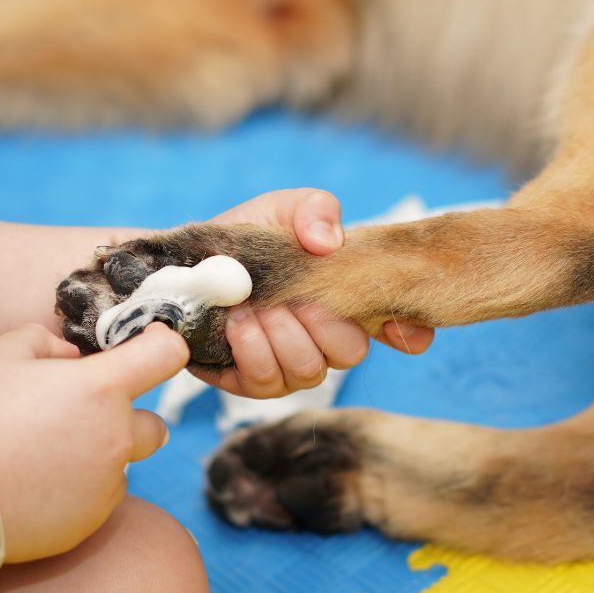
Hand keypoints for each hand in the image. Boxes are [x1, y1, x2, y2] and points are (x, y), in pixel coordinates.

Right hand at [0, 323, 187, 562]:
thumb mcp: (1, 355)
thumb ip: (47, 342)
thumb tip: (71, 357)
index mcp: (102, 388)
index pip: (167, 354)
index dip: (163, 343)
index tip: (149, 343)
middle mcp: (118, 436)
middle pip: (155, 425)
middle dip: (130, 418)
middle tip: (84, 417)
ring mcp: (109, 482)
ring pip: (121, 464)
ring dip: (98, 456)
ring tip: (44, 455)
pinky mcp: (92, 519)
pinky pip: (98, 498)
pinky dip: (79, 489)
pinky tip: (36, 485)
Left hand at [203, 189, 434, 397]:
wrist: (186, 264)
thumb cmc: (246, 239)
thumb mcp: (281, 209)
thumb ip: (314, 210)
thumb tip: (328, 241)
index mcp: (350, 300)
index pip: (403, 329)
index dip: (408, 332)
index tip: (392, 325)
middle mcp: (330, 340)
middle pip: (351, 352)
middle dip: (318, 321)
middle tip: (288, 296)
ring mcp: (295, 366)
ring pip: (310, 371)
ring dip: (279, 333)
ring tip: (250, 306)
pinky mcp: (256, 383)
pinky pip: (268, 382)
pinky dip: (252, 348)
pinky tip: (235, 322)